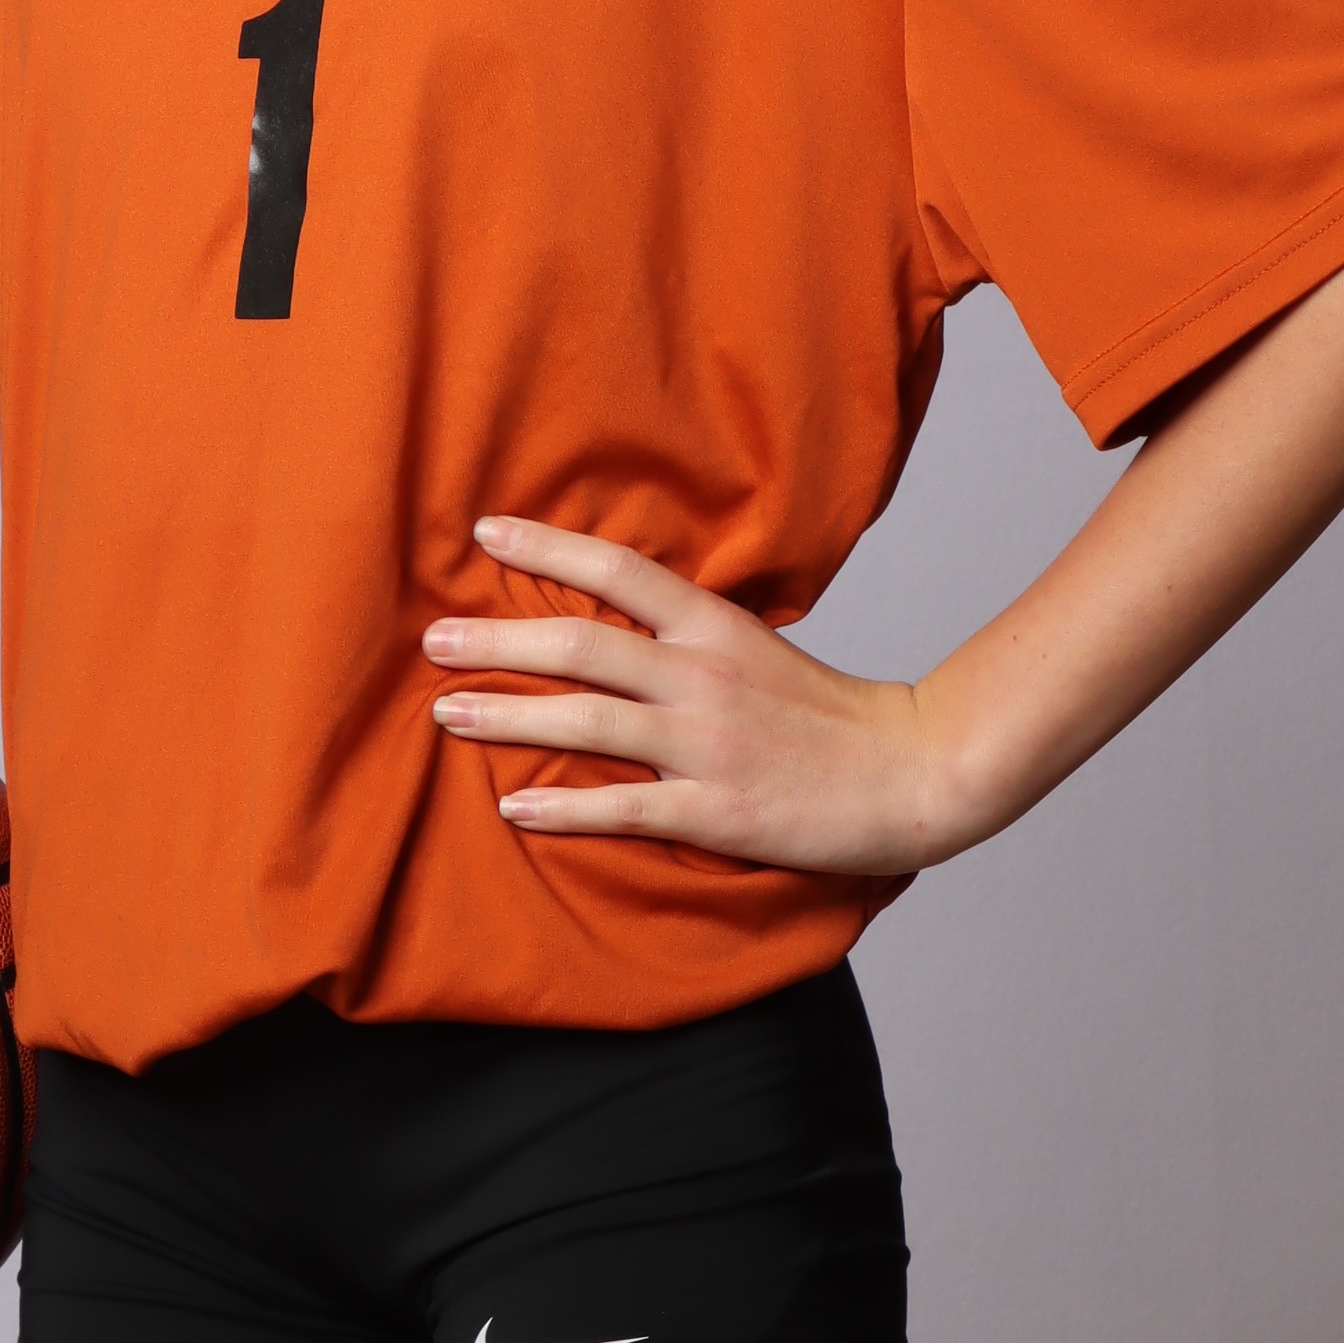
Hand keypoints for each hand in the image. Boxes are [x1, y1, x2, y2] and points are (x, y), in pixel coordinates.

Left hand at [425, 515, 970, 879]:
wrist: (910, 773)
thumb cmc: (826, 714)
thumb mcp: (756, 647)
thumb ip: (684, 633)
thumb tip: (607, 613)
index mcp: (715, 627)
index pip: (618, 570)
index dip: (547, 547)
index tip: (485, 532)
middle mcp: (704, 676)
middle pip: (582, 644)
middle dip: (498, 640)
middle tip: (434, 638)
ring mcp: (708, 744)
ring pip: (589, 721)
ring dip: (508, 716)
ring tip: (446, 713)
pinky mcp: (718, 810)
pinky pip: (624, 808)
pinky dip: (563, 808)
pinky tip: (512, 808)